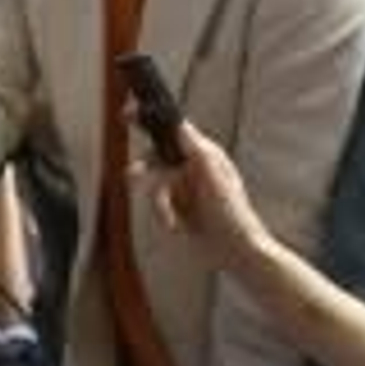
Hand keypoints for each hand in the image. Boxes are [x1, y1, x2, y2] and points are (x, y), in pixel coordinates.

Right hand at [140, 123, 271, 269]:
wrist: (235, 253)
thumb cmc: (232, 213)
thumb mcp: (213, 177)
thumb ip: (196, 149)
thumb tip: (180, 122)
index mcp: (205, 153)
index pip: (174, 128)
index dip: (152, 118)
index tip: (129, 112)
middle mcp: (193, 167)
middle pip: (157, 156)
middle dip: (147, 169)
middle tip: (134, 174)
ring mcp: (184, 188)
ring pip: (155, 185)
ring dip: (161, 205)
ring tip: (171, 221)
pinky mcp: (177, 208)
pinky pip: (158, 205)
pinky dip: (165, 217)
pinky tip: (179, 229)